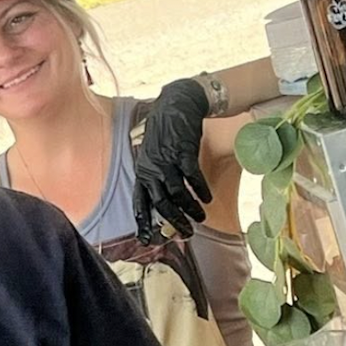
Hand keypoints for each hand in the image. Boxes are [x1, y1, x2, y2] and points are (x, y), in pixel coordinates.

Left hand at [133, 80, 213, 242]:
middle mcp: (151, 169)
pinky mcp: (183, 152)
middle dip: (174, 222)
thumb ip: (155, 176)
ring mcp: (166, 160)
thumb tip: (166, 200)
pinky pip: (192, 177)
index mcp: (142, 172)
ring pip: (177, 194)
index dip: (142, 223)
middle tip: (187, 233)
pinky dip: (200, 190)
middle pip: (161, 204)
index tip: (145, 241)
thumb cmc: (164, 133)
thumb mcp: (152, 156)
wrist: (175, 104)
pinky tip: (207, 198)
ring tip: (201, 216)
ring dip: (190, 209)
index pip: (139, 203)